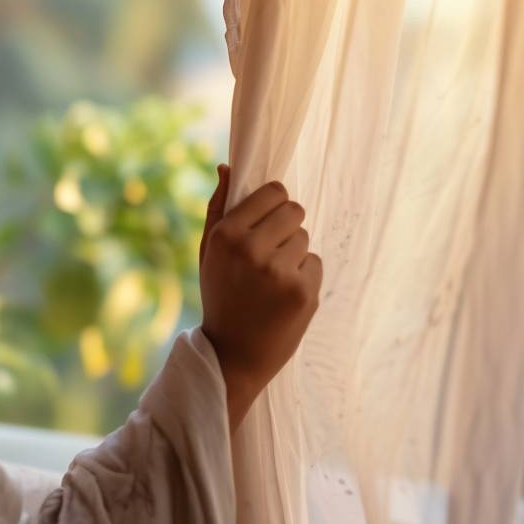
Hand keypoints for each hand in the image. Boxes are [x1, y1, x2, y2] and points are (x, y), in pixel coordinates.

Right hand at [198, 163, 321, 432]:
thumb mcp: (208, 253)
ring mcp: (279, 271)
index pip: (274, 191)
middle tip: (271, 251)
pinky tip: (283, 296)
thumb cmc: (220, 297)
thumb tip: (227, 167)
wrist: (233, 357)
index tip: (268, 217)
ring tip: (272, 280)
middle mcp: (252, 249)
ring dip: (293, 253)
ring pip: (305, 238)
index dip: (274, 203)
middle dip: (287, 226)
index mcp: (225, 235)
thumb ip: (218, 208)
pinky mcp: (304, 292)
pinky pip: (314, 263)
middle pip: (295, 210)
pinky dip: (303, 276)